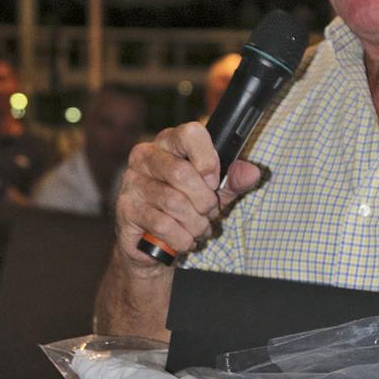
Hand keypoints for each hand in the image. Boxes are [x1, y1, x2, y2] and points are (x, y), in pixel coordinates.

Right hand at [115, 122, 261, 267]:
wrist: (152, 245)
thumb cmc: (186, 210)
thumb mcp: (214, 193)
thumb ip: (233, 180)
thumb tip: (252, 172)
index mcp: (169, 142)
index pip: (191, 134)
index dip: (208, 160)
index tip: (213, 182)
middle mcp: (145, 156)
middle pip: (182, 173)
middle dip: (204, 201)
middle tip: (209, 213)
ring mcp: (132, 182)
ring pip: (174, 202)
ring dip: (196, 224)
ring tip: (199, 230)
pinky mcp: (126, 208)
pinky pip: (163, 224)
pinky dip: (182, 238)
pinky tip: (184, 240)